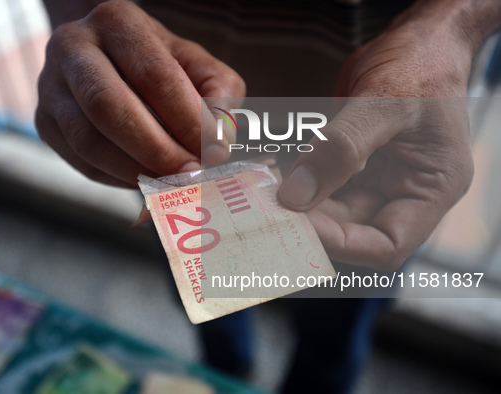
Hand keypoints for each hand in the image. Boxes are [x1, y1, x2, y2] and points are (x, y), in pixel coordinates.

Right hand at [36, 0, 244, 187]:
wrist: (110, 61)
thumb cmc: (162, 66)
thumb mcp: (199, 67)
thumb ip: (219, 94)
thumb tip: (219, 141)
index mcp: (117, 21)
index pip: (154, 74)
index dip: (187, 119)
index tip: (214, 152)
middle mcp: (72, 47)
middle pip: (108, 106)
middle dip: (156, 150)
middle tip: (192, 176)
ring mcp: (49, 86)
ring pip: (88, 140)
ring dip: (136, 171)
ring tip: (173, 185)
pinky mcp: (44, 123)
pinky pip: (81, 162)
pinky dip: (118, 179)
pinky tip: (147, 181)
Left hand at [278, 12, 474, 269]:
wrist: (419, 41)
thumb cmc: (421, 66)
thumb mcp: (385, 103)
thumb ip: (342, 149)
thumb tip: (296, 195)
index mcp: (432, 189)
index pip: (387, 245)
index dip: (342, 243)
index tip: (300, 224)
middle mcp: (405, 193)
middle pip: (353, 231)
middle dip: (311, 222)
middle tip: (268, 212)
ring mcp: (379, 180)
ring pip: (332, 210)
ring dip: (299, 205)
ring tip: (264, 195)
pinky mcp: (355, 166)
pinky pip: (323, 184)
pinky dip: (300, 184)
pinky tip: (275, 177)